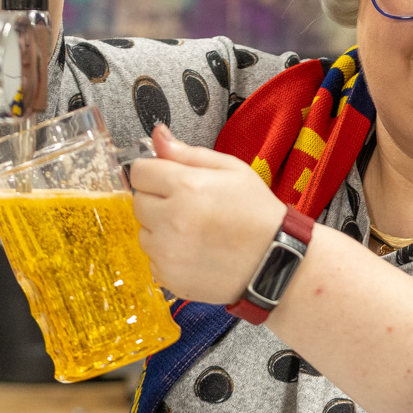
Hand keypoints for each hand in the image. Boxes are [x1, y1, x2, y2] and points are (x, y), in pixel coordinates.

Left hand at [127, 125, 285, 305]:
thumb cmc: (257, 213)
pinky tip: (195, 251)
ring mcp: (168, 252)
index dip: (155, 173)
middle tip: (189, 206)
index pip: (139, 171)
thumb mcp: (231, 170)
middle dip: (158, 200)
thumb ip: (188, 153)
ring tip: (194, 231)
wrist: (275, 260)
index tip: (170, 180)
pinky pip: (152, 259)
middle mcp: (171, 220)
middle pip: (138, 201)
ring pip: (143, 232)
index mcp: (186, 187)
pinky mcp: (168, 276)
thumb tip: (158, 136)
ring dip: (160, 229)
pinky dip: (167, 255)